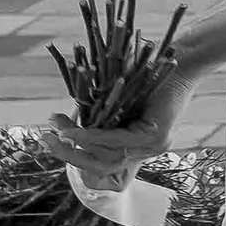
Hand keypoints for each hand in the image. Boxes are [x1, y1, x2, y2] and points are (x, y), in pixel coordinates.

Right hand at [46, 67, 193, 181]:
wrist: (180, 59)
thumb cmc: (144, 73)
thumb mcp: (112, 99)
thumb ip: (94, 116)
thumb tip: (61, 126)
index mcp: (136, 144)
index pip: (101, 163)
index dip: (74, 155)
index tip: (51, 139)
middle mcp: (146, 150)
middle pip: (102, 166)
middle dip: (69, 155)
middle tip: (45, 140)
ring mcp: (153, 147)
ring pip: (107, 158)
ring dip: (76, 145)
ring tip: (56, 129)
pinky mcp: (156, 137)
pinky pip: (118, 142)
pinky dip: (94, 137)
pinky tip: (76, 131)